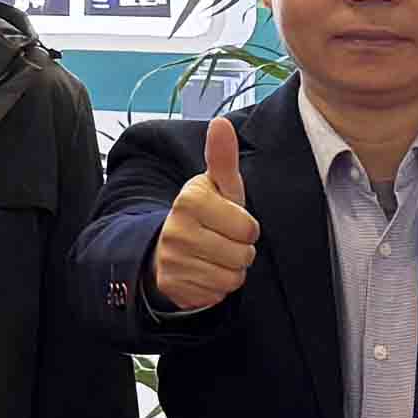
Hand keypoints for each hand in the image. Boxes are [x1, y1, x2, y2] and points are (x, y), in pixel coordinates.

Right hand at [151, 111, 259, 313]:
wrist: (168, 247)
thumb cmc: (205, 214)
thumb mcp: (217, 187)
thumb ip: (222, 158)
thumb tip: (221, 123)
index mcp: (191, 200)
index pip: (249, 229)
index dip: (247, 228)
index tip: (229, 221)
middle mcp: (177, 229)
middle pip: (243, 255)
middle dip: (240, 251)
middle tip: (222, 240)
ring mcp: (172, 260)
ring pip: (232, 277)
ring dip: (230, 270)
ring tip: (214, 256)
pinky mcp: (172, 285)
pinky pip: (217, 294)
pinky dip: (215, 286)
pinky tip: (203, 272)